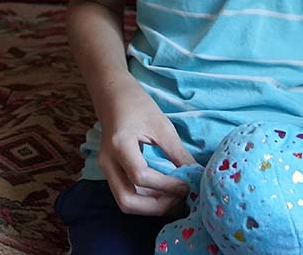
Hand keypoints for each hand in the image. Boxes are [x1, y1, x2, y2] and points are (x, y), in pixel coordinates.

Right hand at [97, 77, 194, 215]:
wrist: (112, 95)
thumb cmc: (137, 104)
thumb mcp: (161, 125)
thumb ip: (177, 152)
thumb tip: (196, 174)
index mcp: (120, 144)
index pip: (141, 176)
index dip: (166, 185)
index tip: (187, 184)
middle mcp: (108, 162)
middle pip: (127, 200)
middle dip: (156, 206)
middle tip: (181, 199)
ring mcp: (106, 169)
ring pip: (125, 202)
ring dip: (151, 207)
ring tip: (176, 200)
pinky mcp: (111, 172)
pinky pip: (126, 193)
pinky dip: (145, 200)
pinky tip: (164, 195)